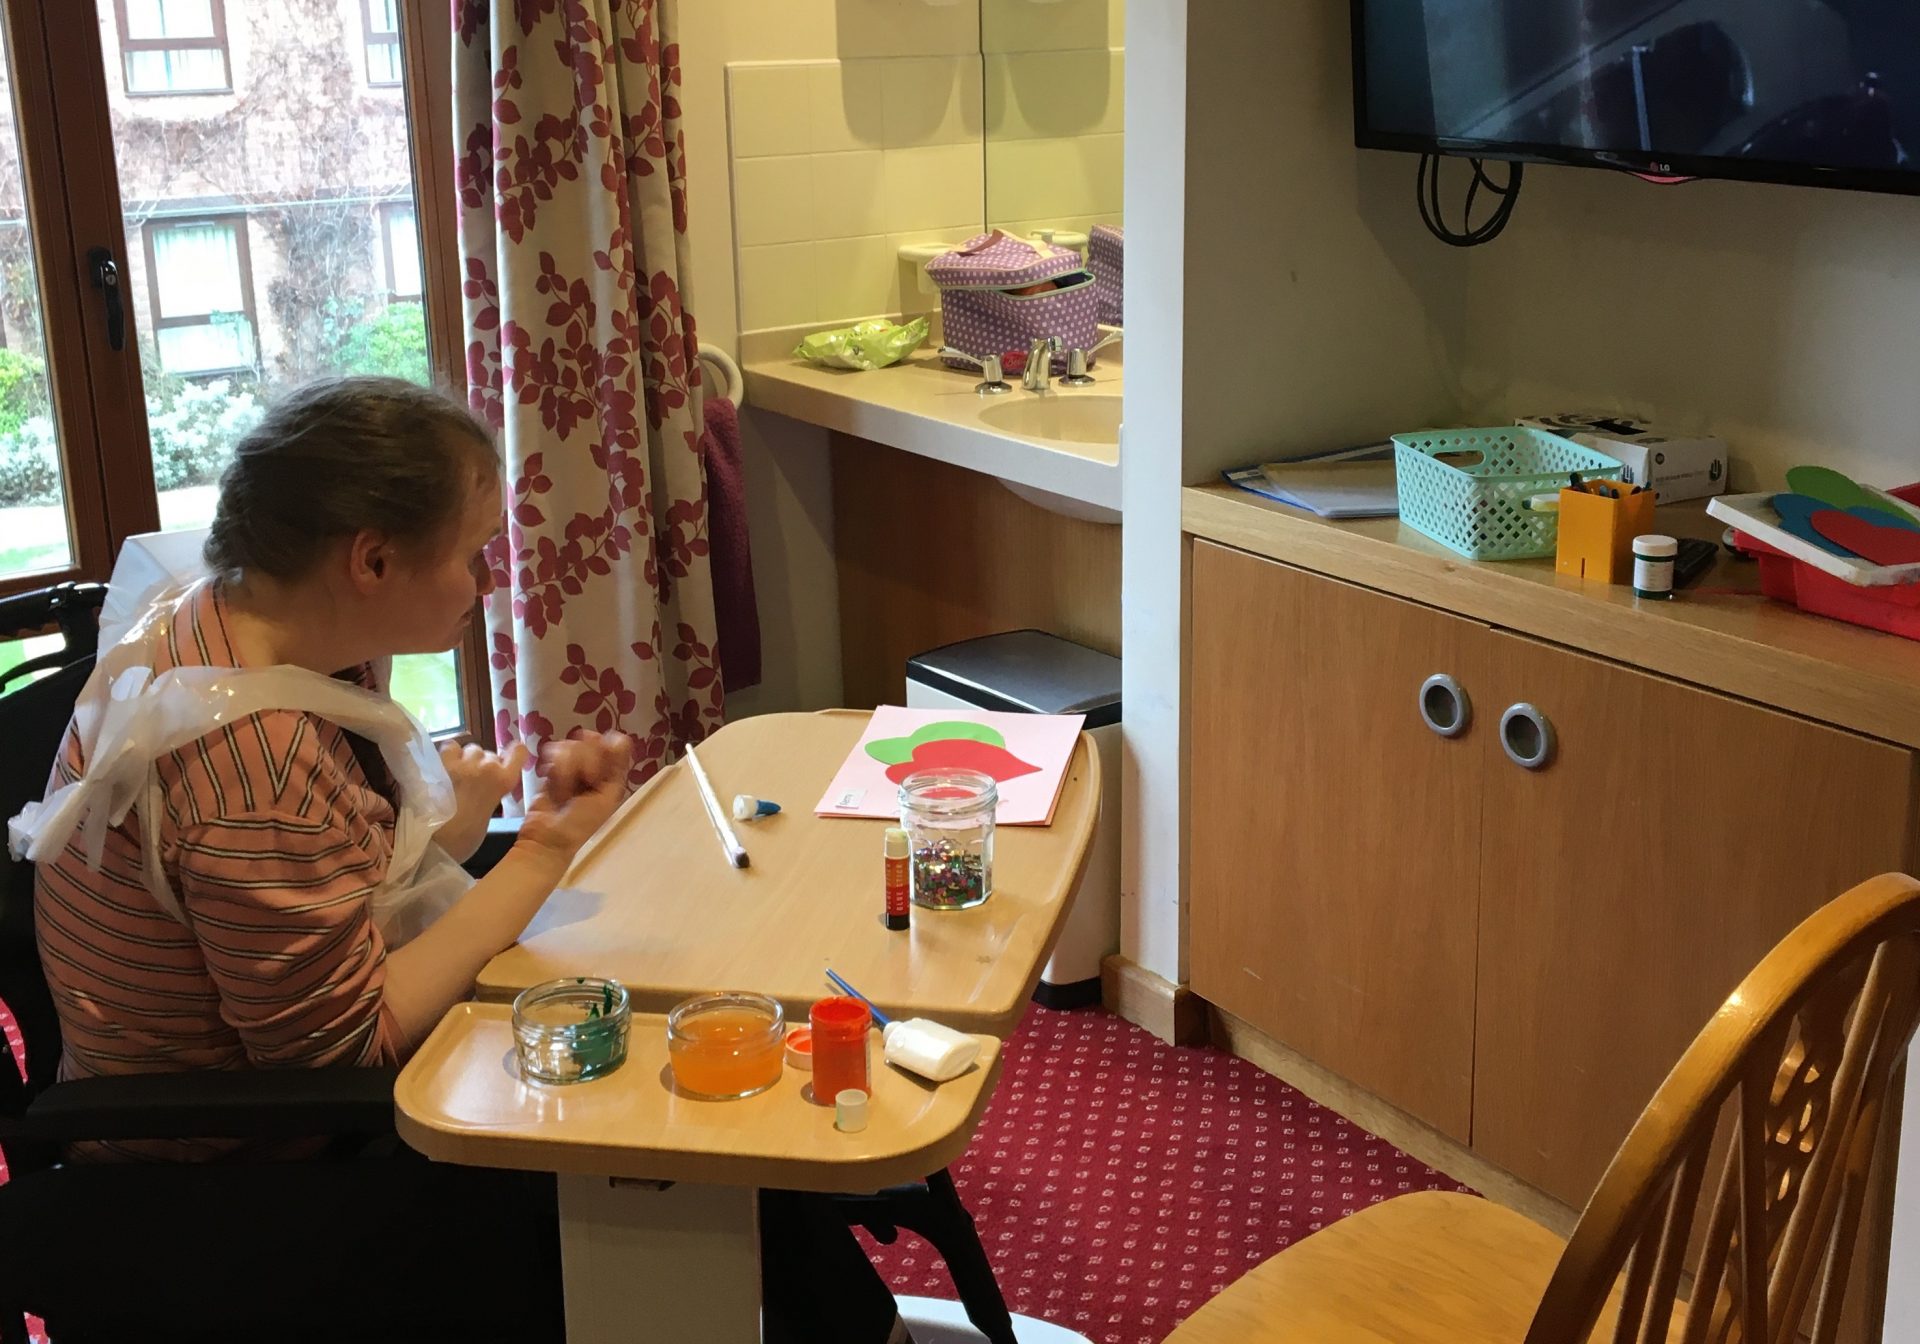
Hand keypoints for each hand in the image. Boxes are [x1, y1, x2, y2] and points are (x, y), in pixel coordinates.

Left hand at [434, 741, 528, 862]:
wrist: (430, 843)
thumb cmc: (462, 840)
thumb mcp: (486, 817)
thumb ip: (492, 795)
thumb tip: (487, 786)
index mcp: (503, 782)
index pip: (518, 751)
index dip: (512, 753)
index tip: (506, 761)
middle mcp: (487, 766)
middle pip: (490, 754)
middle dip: (483, 765)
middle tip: (471, 783)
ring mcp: (463, 762)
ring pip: (471, 749)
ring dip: (465, 759)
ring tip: (455, 776)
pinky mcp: (440, 761)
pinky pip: (450, 746)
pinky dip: (448, 755)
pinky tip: (442, 768)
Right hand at [518, 732, 634, 859]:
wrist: (548, 836)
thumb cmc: (580, 824)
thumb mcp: (606, 799)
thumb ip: (616, 769)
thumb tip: (621, 739)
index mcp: (612, 775)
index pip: (616, 744)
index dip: (605, 749)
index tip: (596, 769)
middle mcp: (595, 766)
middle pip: (591, 741)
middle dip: (583, 762)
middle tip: (581, 783)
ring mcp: (573, 765)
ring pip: (571, 745)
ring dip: (565, 768)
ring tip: (563, 791)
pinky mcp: (552, 767)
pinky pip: (554, 751)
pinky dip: (552, 767)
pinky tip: (551, 781)